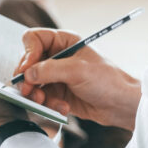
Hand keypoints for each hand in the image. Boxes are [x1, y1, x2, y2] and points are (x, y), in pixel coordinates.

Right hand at [13, 28, 140, 130]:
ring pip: (32, 83)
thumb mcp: (77, 71)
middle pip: (28, 63)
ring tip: (46, 103)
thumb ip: (49, 70)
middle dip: (29, 79)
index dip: (28, 54)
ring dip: (37, 95)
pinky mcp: (58, 92)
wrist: (121, 105)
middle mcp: (58, 56)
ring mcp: (57, 75)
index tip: (28, 70)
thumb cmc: (107, 81)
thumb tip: (26, 74)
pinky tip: (63, 108)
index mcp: (64, 42)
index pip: (33, 39)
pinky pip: (42, 97)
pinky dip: (48, 104)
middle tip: (30, 91)